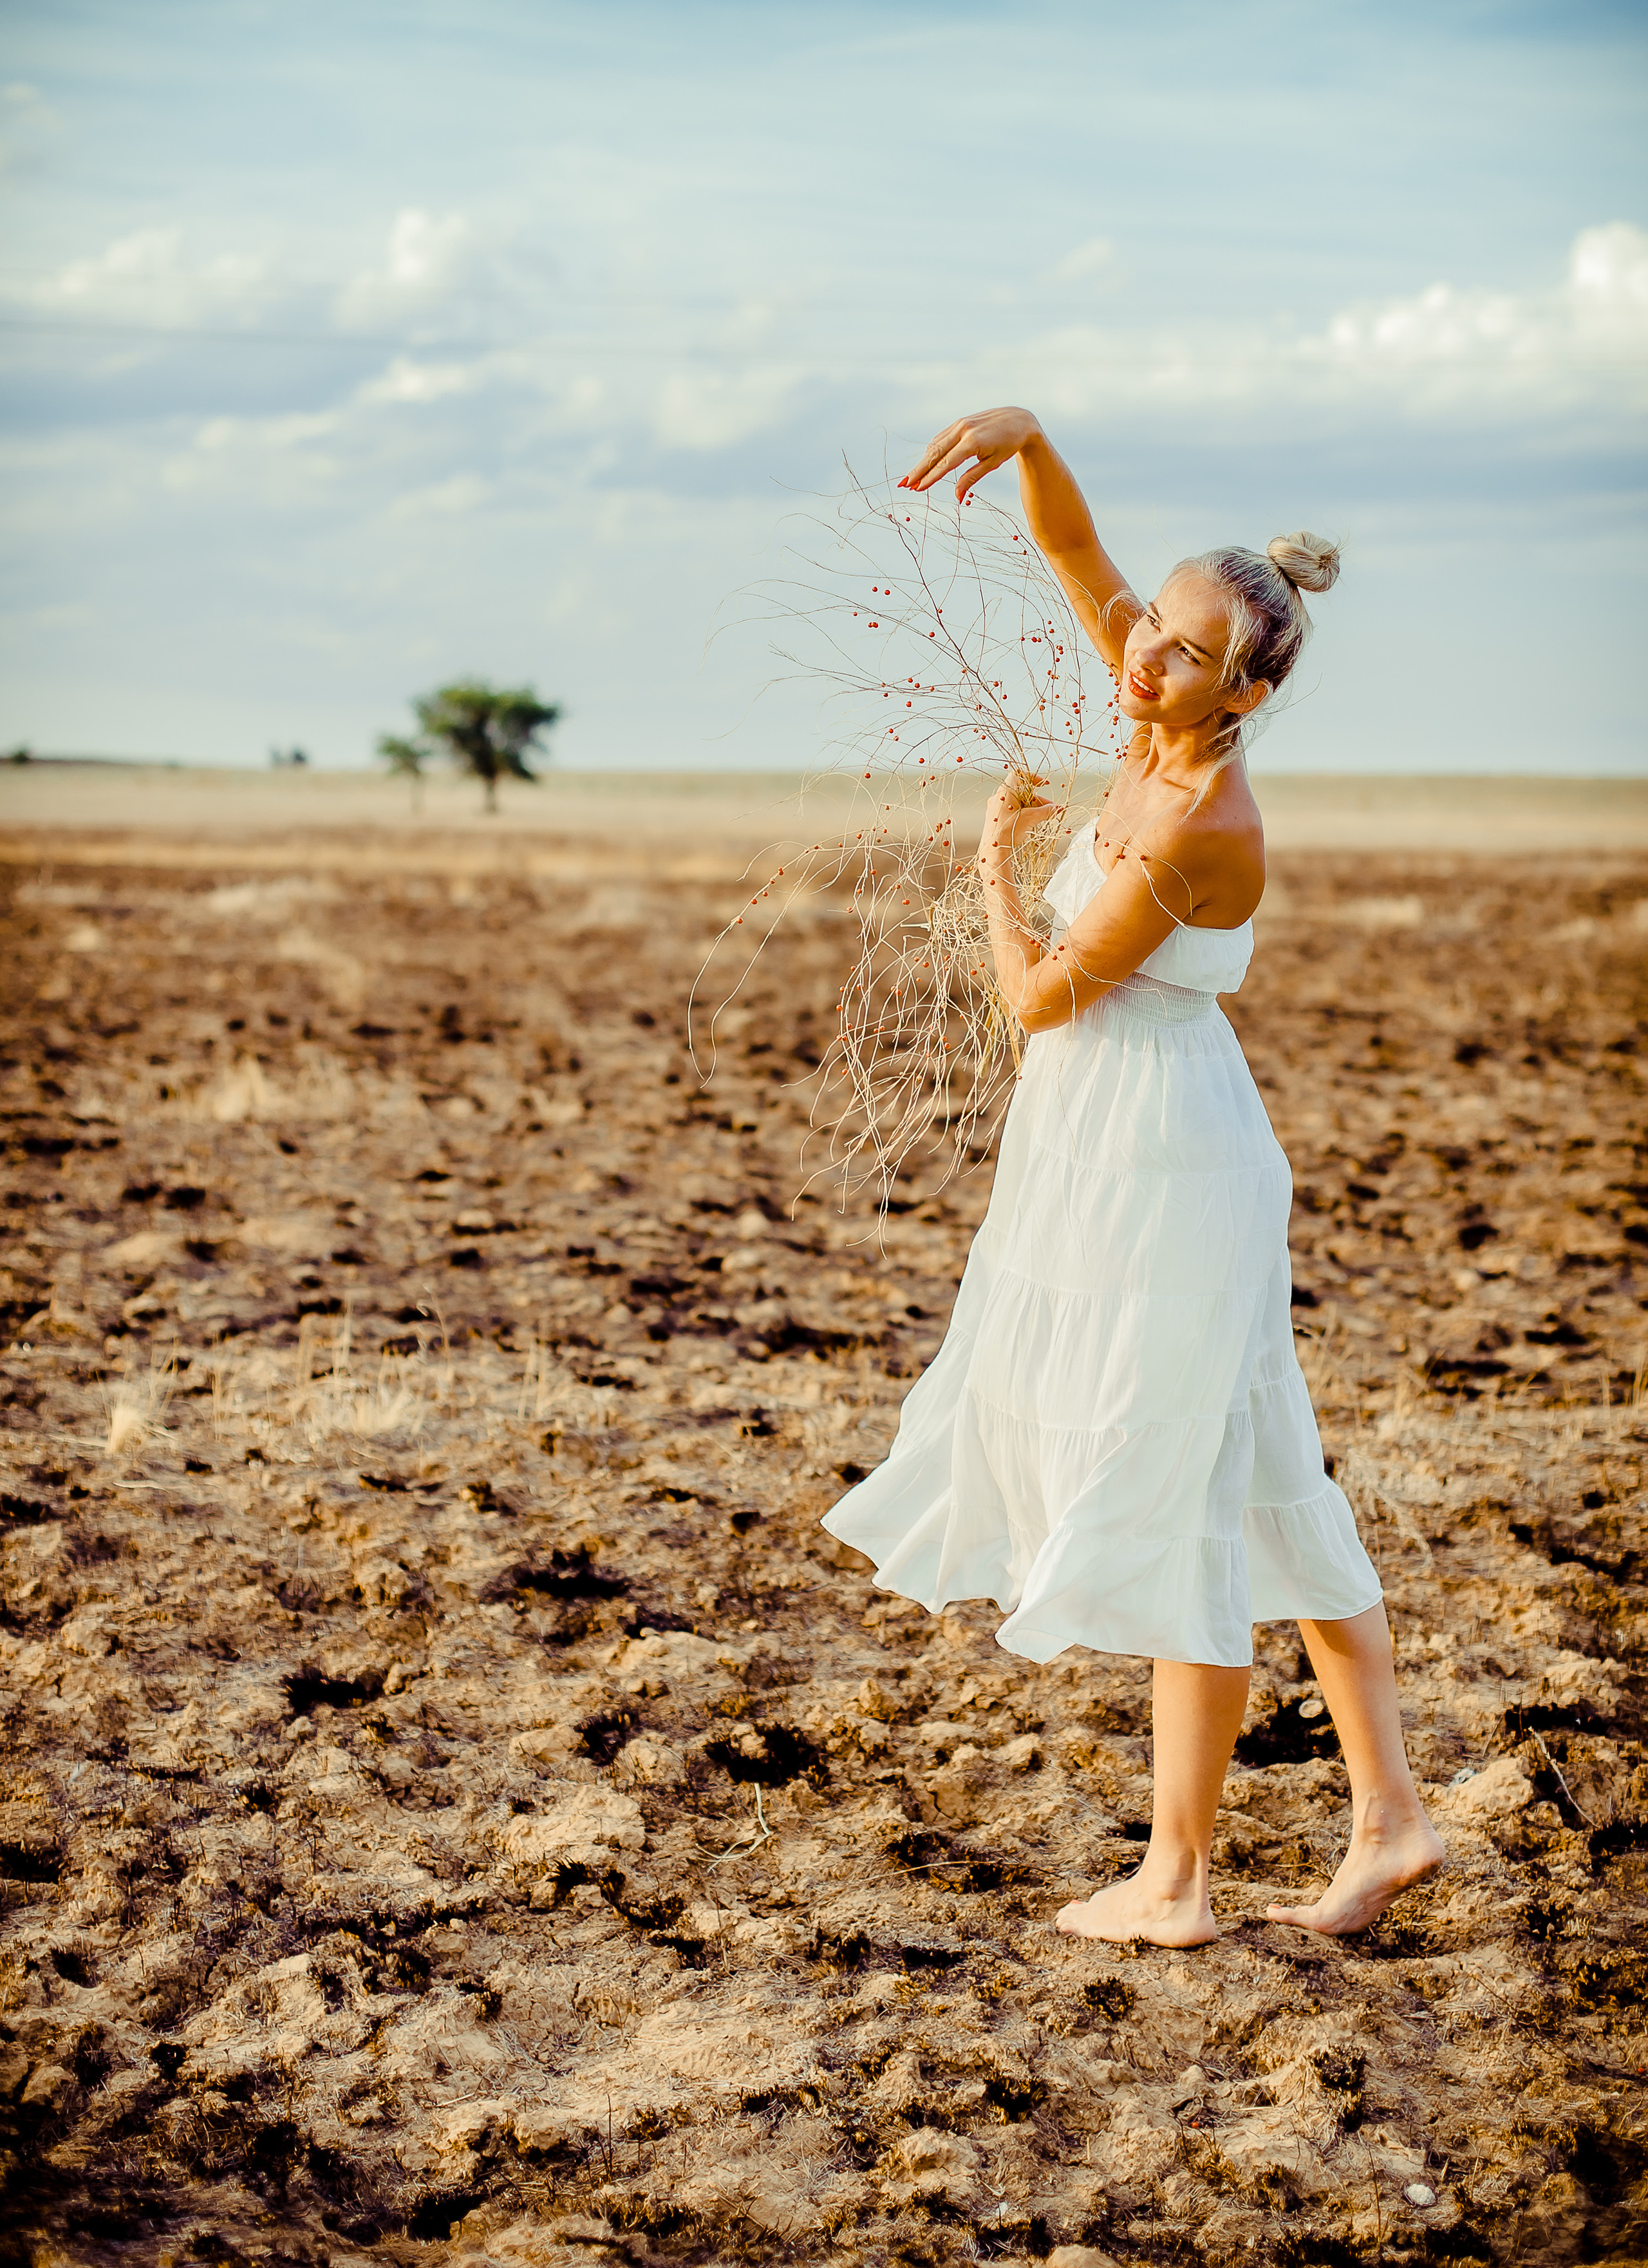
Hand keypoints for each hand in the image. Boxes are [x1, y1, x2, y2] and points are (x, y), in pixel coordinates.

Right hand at [901, 407, 1043, 501]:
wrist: (1019, 420)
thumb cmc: (1008, 445)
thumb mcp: (992, 464)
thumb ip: (972, 479)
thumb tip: (957, 498)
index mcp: (972, 442)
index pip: (945, 464)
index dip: (930, 478)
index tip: (917, 489)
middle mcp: (963, 430)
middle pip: (934, 453)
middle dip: (918, 470)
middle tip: (903, 484)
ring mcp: (960, 424)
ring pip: (935, 445)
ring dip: (922, 462)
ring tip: (911, 478)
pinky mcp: (960, 422)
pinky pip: (941, 438)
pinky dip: (932, 450)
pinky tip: (926, 462)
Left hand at [978, 772, 1058, 861]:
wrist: (994, 850)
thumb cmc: (1010, 830)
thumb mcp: (1031, 818)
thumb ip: (1045, 811)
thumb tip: (1056, 808)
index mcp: (1005, 791)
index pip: (1019, 775)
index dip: (1032, 777)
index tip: (1043, 784)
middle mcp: (998, 797)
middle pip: (1021, 791)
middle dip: (1037, 799)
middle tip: (1049, 808)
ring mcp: (994, 808)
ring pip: (1016, 802)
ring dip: (1032, 807)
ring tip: (1044, 817)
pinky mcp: (994, 819)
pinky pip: (1010, 811)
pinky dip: (1022, 813)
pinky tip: (1031, 823)